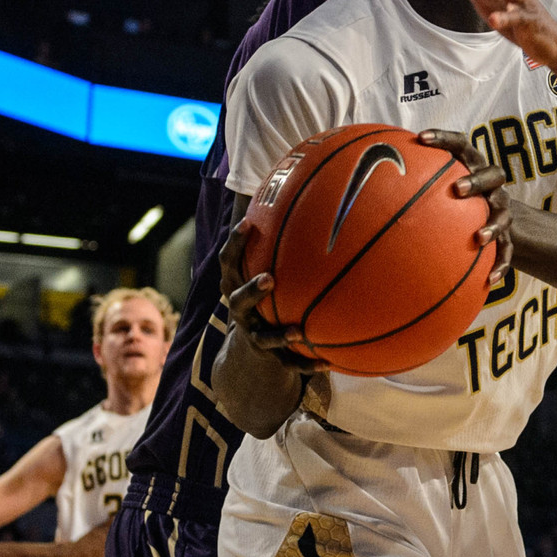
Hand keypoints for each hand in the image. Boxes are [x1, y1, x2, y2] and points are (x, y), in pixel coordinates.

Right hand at [219, 225, 325, 370]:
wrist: (252, 353)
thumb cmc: (264, 295)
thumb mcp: (264, 268)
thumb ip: (277, 240)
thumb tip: (303, 192)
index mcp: (236, 286)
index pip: (229, 262)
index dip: (235, 245)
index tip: (248, 225)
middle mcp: (240, 312)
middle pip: (237, 301)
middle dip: (251, 290)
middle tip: (269, 279)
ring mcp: (254, 337)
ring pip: (262, 338)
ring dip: (277, 335)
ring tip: (296, 331)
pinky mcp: (271, 359)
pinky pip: (289, 364)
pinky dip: (307, 364)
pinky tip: (328, 363)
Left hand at [414, 130, 512, 276]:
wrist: (497, 220)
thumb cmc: (453, 199)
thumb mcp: (435, 185)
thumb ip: (407, 181)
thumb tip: (356, 181)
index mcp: (470, 165)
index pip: (460, 144)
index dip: (443, 138)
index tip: (421, 138)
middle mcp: (490, 186)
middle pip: (492, 174)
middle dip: (475, 181)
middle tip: (457, 189)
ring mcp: (501, 210)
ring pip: (502, 213)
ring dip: (492, 224)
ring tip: (479, 238)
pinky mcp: (508, 237)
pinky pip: (507, 252)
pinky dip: (501, 265)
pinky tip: (490, 280)